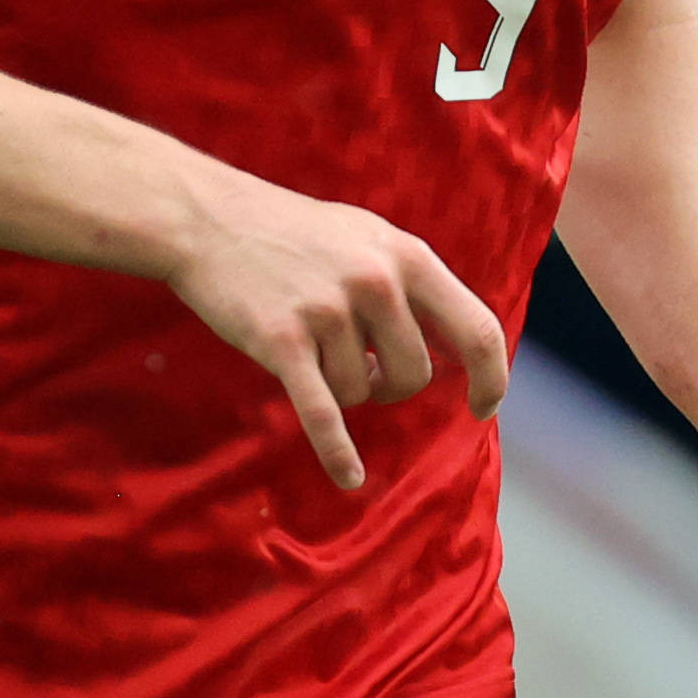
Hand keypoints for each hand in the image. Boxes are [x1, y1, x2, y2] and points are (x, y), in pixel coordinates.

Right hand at [164, 175, 506, 492]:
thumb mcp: (367, 237)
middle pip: (415, 375)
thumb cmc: (292, 232)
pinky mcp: (282, 340)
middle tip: (362, 368)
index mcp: (407, 255)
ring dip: (340, 386)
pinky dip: (337, 451)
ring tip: (311, 346)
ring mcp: (329, 311)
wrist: (207, 218)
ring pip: (361, 391)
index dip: (490, 377)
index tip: (483, 406)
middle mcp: (376, 281)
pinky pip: (322, 412)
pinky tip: (350, 478)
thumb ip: (411, 281)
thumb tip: (453, 342)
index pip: (477, 329)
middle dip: (392, 386)